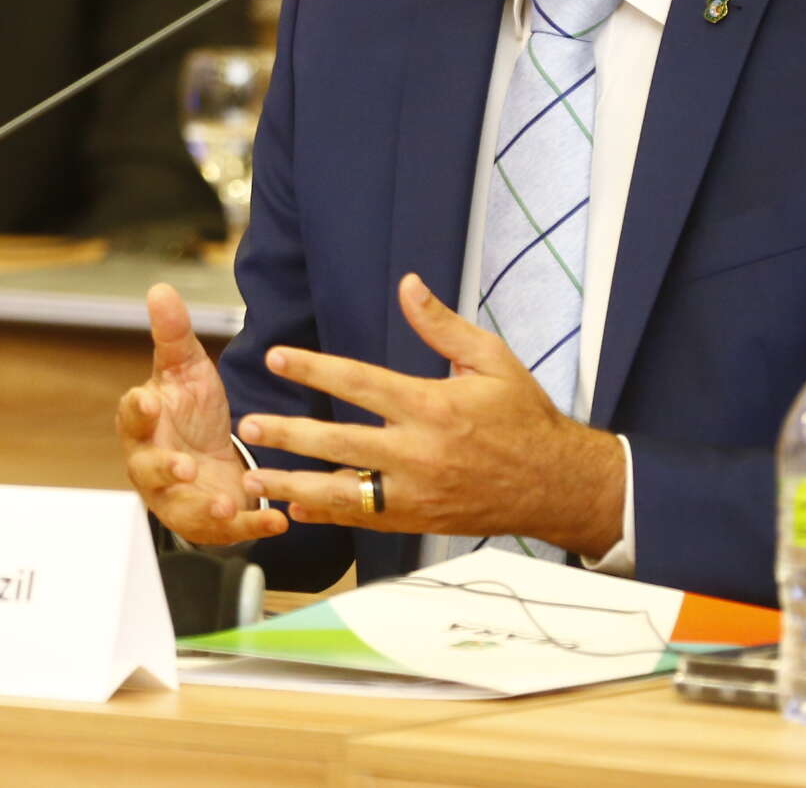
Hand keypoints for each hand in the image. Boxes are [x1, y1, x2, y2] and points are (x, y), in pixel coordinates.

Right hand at [117, 283, 286, 545]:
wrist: (212, 457)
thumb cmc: (189, 410)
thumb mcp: (185, 368)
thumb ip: (173, 334)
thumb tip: (160, 288)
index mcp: (143, 424)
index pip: (132, 415)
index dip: (139, 410)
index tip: (149, 401)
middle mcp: (152, 464)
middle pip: (148, 469)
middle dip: (165, 469)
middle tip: (184, 466)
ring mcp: (177, 498)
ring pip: (181, 508)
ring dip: (200, 508)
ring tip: (221, 505)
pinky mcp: (208, 523)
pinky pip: (226, 531)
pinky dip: (250, 528)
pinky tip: (276, 521)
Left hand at [233, 274, 625, 559]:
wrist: (557, 484)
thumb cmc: (524, 416)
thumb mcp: (491, 359)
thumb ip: (442, 325)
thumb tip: (408, 285)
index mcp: (432, 406)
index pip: (360, 382)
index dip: (314, 369)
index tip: (276, 357)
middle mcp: (419, 453)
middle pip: (340, 443)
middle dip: (289, 434)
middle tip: (249, 426)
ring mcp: (416, 493)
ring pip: (343, 493)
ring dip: (294, 484)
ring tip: (253, 479)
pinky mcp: (418, 521)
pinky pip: (363, 520)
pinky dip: (327, 515)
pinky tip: (294, 507)